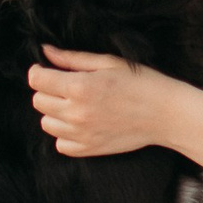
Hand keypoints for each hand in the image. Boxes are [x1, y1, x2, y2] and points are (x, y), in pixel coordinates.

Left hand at [26, 47, 174, 156]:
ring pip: (46, 123)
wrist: (165, 114)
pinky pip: (60, 144)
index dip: (38, 72)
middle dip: (47, 91)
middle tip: (66, 86)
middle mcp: (76, 112)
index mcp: (80, 86)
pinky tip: (81, 123)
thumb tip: (45, 52)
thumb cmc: (141, 82)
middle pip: (38, 102)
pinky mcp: (89, 149)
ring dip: (55, 112)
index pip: (37, 80)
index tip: (46, 70)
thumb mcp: (107, 63)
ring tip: (75, 105)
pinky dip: (65, 134)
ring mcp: (81, 134)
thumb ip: (72, 59)